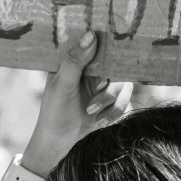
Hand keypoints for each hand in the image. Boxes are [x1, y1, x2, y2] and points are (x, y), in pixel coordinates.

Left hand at [21, 31, 132, 175]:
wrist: (59, 146)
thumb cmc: (54, 112)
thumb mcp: (62, 84)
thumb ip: (76, 60)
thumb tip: (92, 34)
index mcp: (79, 61)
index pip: (97, 42)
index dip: (108, 40)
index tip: (115, 41)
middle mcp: (95, 70)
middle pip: (117, 64)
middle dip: (109, 82)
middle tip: (98, 88)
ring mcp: (106, 86)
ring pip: (124, 84)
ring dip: (110, 99)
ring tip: (91, 111)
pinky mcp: (115, 102)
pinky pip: (126, 100)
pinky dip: (114, 111)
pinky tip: (99, 121)